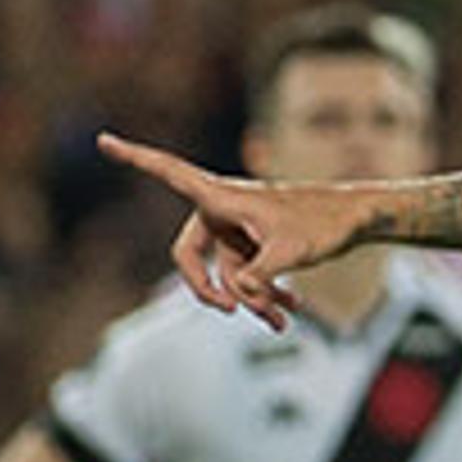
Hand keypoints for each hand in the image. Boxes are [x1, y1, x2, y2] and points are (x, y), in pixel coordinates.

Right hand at [98, 133, 367, 329]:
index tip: (103, 140)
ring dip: (251, 301)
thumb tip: (238, 296)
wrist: (357, 220)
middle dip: (208, 290)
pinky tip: (290, 313)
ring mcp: (237, 230)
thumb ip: (257, 279)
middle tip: (228, 311)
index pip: (169, 173)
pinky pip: (246, 277)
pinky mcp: (255, 245)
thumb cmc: (324, 226)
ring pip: (227, 276)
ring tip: (283, 321)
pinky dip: (264, 296)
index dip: (135, 158)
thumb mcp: (290, 254)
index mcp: (222, 198)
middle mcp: (222, 211)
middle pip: (190, 257)